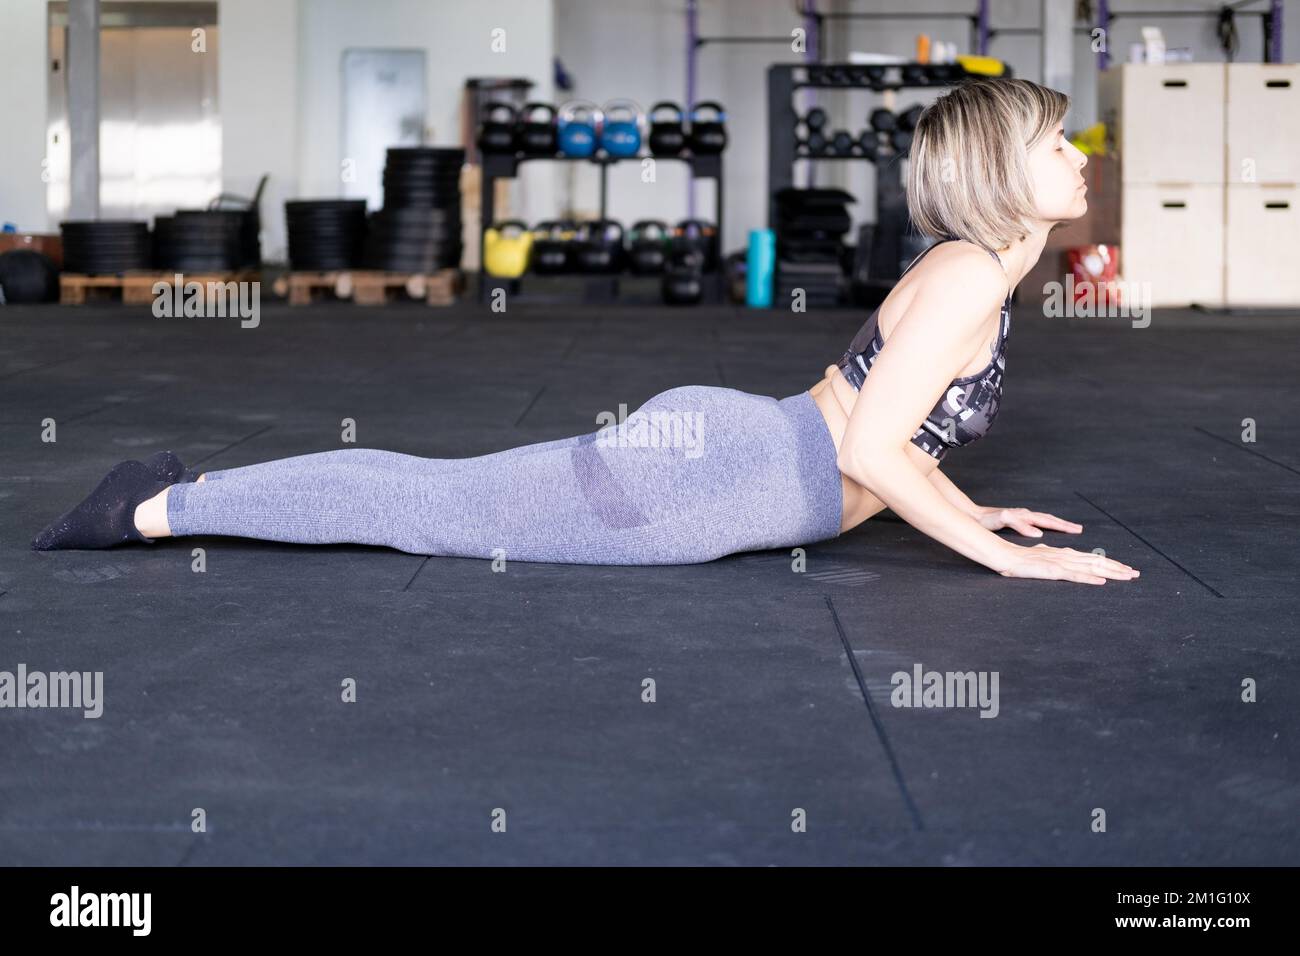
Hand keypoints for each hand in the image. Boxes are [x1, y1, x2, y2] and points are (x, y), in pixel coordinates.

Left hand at [974, 505, 1082, 537]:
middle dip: (1064, 524)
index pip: (1048, 521)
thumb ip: (1020, 525)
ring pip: (1044, 519)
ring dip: (1057, 523)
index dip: (1063, 526)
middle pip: (1049, 518)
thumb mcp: (1002, 521)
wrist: (974, 515)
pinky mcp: (1017, 520)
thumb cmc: (986, 520)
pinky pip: (1037, 522)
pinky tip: (1047, 529)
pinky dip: (1046, 524)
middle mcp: (1025, 514)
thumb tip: (1038, 533)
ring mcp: (1021, 516)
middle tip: (1079, 529)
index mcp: (1024, 516)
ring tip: (1069, 528)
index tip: (1077, 530)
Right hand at [995, 542, 1139, 584]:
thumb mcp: (1040, 557)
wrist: (1004, 555)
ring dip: (1111, 572)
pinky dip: (1090, 579)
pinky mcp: (1053, 571)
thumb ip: (1053, 558)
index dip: (1110, 563)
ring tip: (1127, 577)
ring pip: (1091, 568)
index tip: (1125, 568)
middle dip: (1118, 568)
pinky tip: (1102, 582)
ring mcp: (1060, 563)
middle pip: (1097, 561)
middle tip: (1136, 574)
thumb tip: (1061, 560)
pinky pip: (1075, 576)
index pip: (1092, 558)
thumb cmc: (1019, 558)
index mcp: (1064, 554)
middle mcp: (1066, 556)